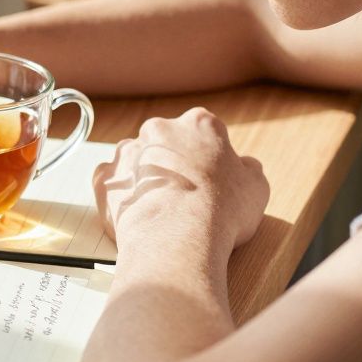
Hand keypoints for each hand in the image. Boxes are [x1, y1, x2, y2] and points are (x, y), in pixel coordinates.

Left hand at [92, 107, 268, 254]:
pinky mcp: (105, 176)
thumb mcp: (256, 189)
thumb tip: (247, 167)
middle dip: (172, 164)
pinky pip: (111, 182)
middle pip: (165, 142)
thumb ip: (249, 170)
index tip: (209, 178)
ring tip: (158, 208)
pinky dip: (120, 195)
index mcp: (199, 124)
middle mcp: (159, 129)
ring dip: (144, 177)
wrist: (177, 237)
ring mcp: (127, 151)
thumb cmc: (220, 212)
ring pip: (136, 159)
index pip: (203, 132)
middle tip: (183, 195)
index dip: (207, 158)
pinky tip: (136, 214)